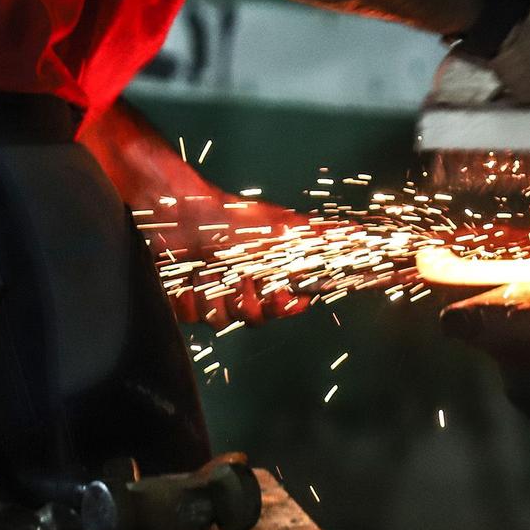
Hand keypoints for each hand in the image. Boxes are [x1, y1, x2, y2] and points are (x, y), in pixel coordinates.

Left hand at [151, 195, 315, 329]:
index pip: (281, 304)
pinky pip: (190, 314)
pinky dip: (188, 293)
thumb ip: (314, 235)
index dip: (286, 307)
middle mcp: (236, 287)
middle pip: (254, 318)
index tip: (293, 300)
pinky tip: (188, 273)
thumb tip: (354, 233)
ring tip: (208, 267)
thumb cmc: (224, 214)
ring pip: (221, 319)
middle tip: (243, 278)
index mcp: (260, 273)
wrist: (175, 210)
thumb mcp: (275, 224)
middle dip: (250, 300)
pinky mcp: (180, 301)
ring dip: (215, 292)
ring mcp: (208, 295)